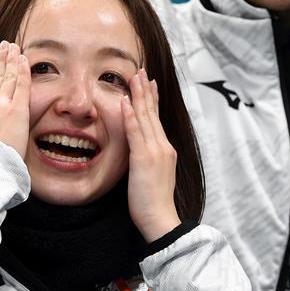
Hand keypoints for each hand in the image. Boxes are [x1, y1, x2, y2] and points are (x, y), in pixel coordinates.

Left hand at [122, 69, 179, 241]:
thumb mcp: (153, 176)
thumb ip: (148, 161)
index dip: (152, 100)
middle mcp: (163, 146)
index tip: (150, 84)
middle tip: (141, 71)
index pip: (157, 120)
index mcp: (165, 150)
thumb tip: (140, 153)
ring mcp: (155, 151)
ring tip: (134, 77)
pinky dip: (130, 115)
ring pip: (145, 117)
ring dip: (138, 95)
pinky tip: (124, 101)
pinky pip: (136, 132)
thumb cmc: (154, 203)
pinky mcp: (144, 158)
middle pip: (153, 113)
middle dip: (146, 91)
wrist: (160, 219)